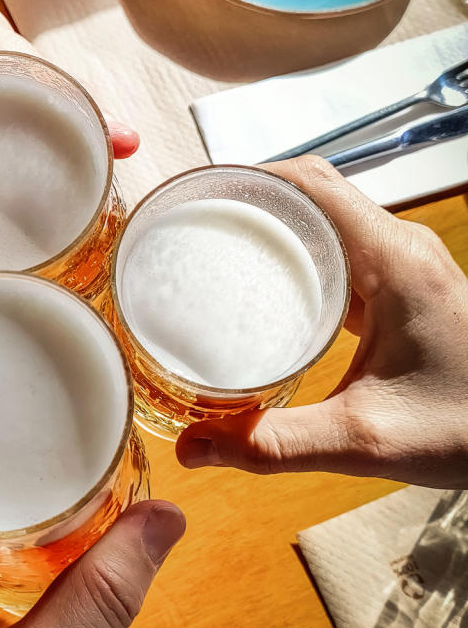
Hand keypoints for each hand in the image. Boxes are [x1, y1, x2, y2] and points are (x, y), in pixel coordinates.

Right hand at [177, 157, 467, 487]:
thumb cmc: (467, 428)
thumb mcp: (363, 440)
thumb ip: (273, 444)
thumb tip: (192, 448)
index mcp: (393, 261)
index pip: (310, 183)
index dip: (247, 179)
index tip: (195, 197)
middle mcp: (400, 248)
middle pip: (311, 192)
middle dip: (247, 202)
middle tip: (187, 228)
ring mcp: (404, 265)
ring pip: (326, 219)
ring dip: (273, 226)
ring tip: (211, 250)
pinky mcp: (404, 288)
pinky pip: (341, 251)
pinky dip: (298, 257)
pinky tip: (264, 290)